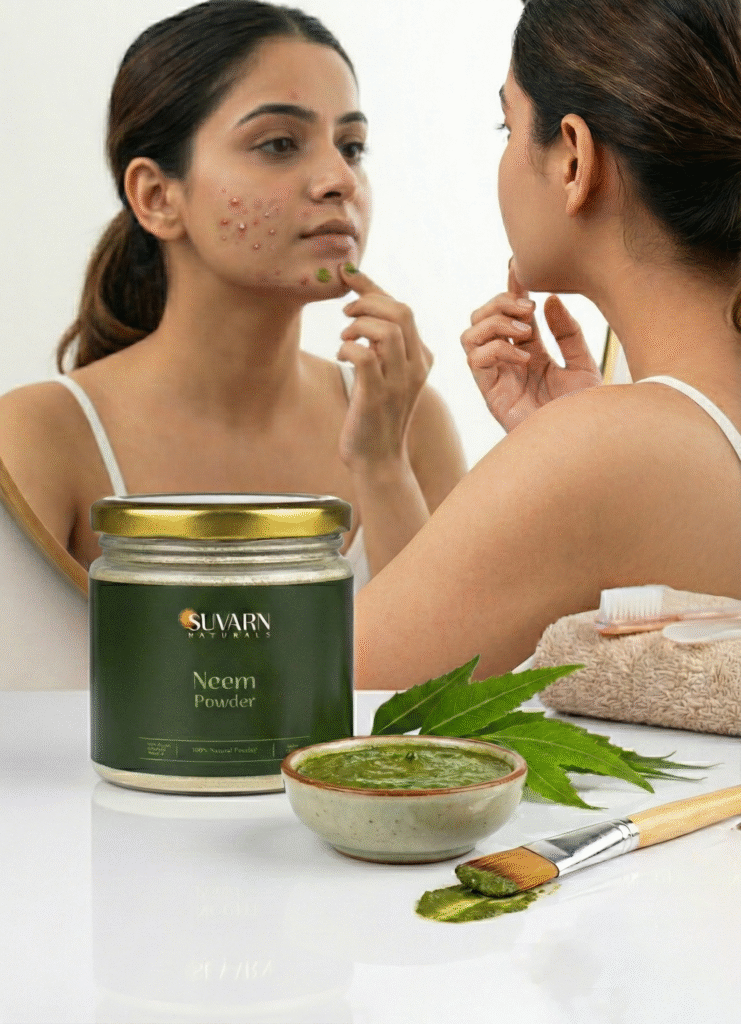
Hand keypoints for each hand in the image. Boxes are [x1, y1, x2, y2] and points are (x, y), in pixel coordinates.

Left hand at [337, 264, 432, 470]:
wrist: (378, 459)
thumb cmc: (374, 413)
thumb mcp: (385, 373)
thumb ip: (380, 343)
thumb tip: (360, 303)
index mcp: (420, 357)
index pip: (402, 308)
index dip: (372, 287)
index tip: (347, 274)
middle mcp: (415, 367)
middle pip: (400, 312)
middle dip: (367, 302)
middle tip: (345, 313)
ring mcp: (399, 383)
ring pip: (386, 331)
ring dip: (357, 326)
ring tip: (345, 337)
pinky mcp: (377, 397)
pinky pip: (365, 356)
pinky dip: (348, 347)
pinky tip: (342, 355)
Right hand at [461, 263, 601, 430]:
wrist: (583, 445)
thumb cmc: (584, 414)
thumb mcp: (584, 365)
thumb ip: (568, 333)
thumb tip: (549, 301)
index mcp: (530, 352)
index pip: (511, 313)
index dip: (511, 288)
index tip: (519, 268)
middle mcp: (508, 362)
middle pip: (480, 317)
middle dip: (500, 303)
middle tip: (529, 309)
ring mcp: (496, 378)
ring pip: (469, 335)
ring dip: (495, 324)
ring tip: (526, 332)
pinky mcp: (490, 395)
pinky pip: (476, 360)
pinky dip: (498, 350)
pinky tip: (525, 359)